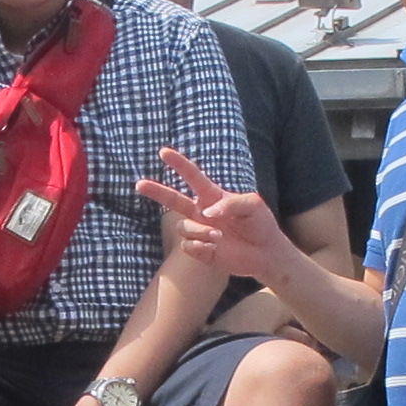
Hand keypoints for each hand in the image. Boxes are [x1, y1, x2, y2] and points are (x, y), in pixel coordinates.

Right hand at [137, 147, 295, 293]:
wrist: (266, 253)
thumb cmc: (260, 224)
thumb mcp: (253, 205)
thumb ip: (231, 203)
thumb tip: (206, 212)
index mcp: (212, 196)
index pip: (193, 177)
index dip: (179, 164)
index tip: (163, 152)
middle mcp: (201, 212)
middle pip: (173, 200)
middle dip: (156, 191)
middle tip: (139, 184)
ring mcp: (199, 231)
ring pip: (183, 227)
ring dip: (199, 230)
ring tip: (218, 235)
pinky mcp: (200, 250)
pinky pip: (188, 246)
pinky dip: (200, 246)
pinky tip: (215, 247)